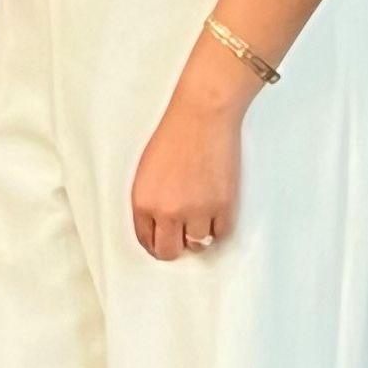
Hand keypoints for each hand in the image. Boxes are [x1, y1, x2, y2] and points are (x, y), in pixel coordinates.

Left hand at [130, 88, 244, 261]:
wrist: (202, 116)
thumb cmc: (174, 134)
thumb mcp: (146, 170)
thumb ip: (149, 200)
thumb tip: (157, 226)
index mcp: (144, 202)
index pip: (145, 240)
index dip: (155, 243)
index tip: (162, 241)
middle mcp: (168, 211)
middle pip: (169, 251)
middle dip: (174, 247)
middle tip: (180, 238)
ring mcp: (197, 211)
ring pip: (197, 245)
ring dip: (198, 236)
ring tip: (199, 219)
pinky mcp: (223, 206)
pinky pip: (221, 234)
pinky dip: (218, 228)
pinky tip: (214, 215)